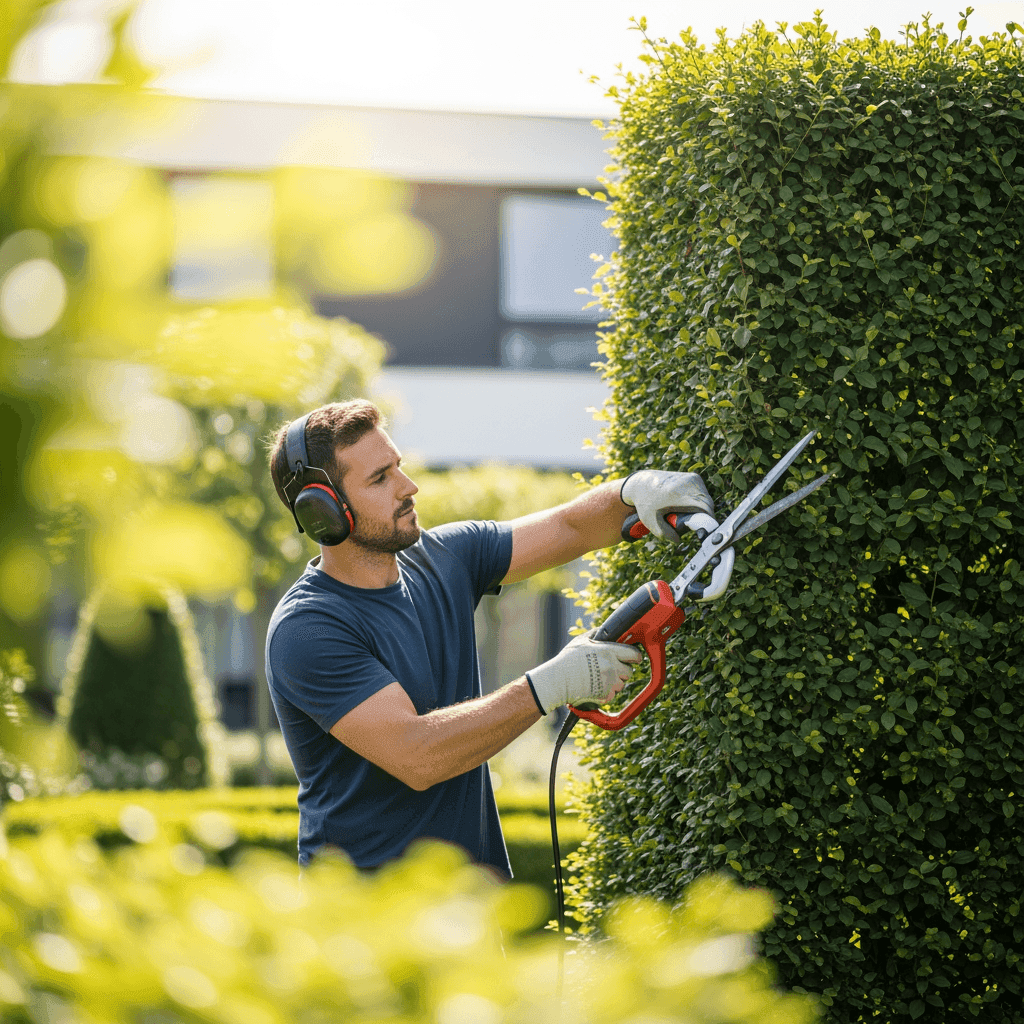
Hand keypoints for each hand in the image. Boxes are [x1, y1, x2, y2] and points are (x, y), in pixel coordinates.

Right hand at [525, 630, 642, 714]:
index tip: (632, 658)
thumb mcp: (581, 641)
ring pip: (621, 684)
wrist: (557, 681)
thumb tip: (607, 630)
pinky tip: (594, 687)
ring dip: (614, 682)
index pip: (634, 654)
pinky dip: (606, 693)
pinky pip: (612, 695)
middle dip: (622, 670)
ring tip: (598, 678)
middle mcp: (612, 667)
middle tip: (609, 669)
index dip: (634, 656)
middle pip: (629, 671)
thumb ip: (597, 634)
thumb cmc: (567, 660)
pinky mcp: (605, 696)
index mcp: (608, 651)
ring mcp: (609, 683)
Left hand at [621, 470, 713, 542]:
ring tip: (685, 512)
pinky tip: (686, 504)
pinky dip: (698, 501)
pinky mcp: (693, 477)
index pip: (706, 510)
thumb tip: (679, 540)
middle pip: (708, 505)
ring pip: (706, 499)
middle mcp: (690, 483)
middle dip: (701, 517)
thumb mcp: (652, 522)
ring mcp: (692, 478)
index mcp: (680, 494)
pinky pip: (702, 493)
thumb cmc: (646, 503)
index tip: (700, 530)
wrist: (641, 483)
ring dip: (701, 509)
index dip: (706, 522)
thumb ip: (666, 534)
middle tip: (688, 522)